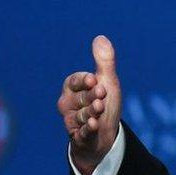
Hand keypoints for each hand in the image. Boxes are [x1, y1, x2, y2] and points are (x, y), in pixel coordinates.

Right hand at [58, 35, 122, 174]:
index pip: (73, 81)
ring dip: (91, 113)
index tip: (95, 79)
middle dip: (91, 96)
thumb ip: (104, 62)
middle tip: (102, 95)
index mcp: (72, 89)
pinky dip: (87, 130)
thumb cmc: (105, 102)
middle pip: (79, 99)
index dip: (83, 80)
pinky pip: (81, 133)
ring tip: (100, 111)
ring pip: (81, 116)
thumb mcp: (108, 81)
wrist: (107, 132)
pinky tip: (93, 126)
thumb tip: (101, 37)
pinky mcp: (78, 137)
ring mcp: (72, 121)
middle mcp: (67, 104)